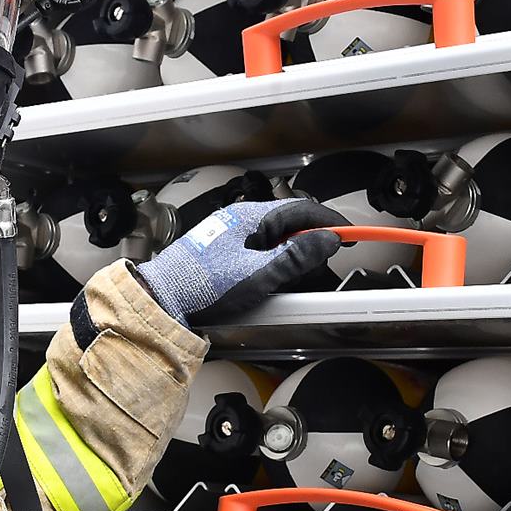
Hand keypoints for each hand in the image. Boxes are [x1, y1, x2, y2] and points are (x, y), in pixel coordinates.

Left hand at [134, 199, 344, 326]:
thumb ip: (297, 257)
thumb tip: (327, 240)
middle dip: (310, 240)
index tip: (348, 234)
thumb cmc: (202, 287)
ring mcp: (228, 236)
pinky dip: (272, 262)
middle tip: (324, 260)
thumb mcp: (259, 275)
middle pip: (288, 222)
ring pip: (273, 238)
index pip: (301, 208)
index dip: (329, 221)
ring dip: (290, 253)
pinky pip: (257, 250)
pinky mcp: (221, 253)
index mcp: (249, 217)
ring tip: (295, 277)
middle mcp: (238, 220)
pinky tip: (270, 282)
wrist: (162, 301)